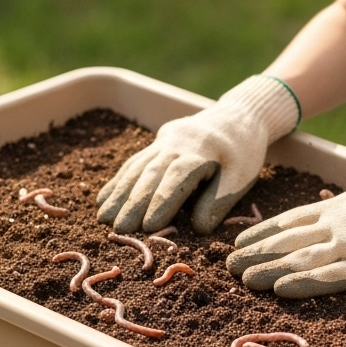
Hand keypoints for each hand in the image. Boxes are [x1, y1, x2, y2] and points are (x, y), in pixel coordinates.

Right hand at [96, 75, 299, 233]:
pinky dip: (117, 182)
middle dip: (132, 203)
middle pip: (150, 174)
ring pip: (136, 168)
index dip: (161, 201)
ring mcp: (163, 141)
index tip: (149, 226)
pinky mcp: (156, 143)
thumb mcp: (241, 177)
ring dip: (118, 194)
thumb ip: (219, 201)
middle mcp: (177, 143)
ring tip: (103, 219)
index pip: (177, 178)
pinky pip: (133, 162)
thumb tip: (199, 229)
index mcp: (201, 152)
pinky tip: (103, 199)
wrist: (236, 117)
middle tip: (118, 229)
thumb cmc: (242, 152)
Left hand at [225, 173, 345, 297]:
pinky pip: (328, 277)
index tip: (237, 243)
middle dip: (255, 253)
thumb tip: (318, 210)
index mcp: (334, 209)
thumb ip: (337, 209)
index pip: (287, 221)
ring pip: (300, 259)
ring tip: (244, 280)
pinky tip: (280, 289)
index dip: (260, 233)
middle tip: (228, 266)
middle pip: (287, 241)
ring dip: (269, 270)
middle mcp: (335, 225)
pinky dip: (302, 283)